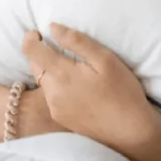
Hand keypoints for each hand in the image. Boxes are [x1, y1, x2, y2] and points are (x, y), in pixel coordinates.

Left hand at [22, 23, 160, 156]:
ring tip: (74, 70)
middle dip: (43, 54)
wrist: (131, 132)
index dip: (30, 37)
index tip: (38, 32)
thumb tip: (52, 28)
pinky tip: (78, 89)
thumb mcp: (105, 59)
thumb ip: (77, 41)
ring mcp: (55, 108)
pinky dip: (58, 87)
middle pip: (35, 66)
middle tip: (62, 50)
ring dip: (51, 72)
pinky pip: (51, 97)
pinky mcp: (61, 119)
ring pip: (43, 82)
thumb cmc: (123, 92)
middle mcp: (52, 93)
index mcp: (62, 74)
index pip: (31, 50)